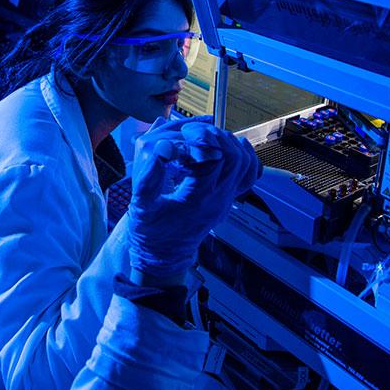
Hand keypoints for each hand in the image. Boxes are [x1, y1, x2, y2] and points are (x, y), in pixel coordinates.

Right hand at [128, 118, 261, 276]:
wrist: (163, 255)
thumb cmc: (151, 235)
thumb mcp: (140, 208)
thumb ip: (147, 178)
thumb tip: (160, 148)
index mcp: (197, 199)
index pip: (214, 157)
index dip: (200, 139)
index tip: (182, 136)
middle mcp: (217, 199)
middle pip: (233, 155)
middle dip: (213, 136)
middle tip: (191, 134)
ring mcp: (226, 199)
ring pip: (244, 161)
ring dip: (226, 142)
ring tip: (203, 139)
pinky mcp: (227, 198)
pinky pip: (249, 174)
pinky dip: (242, 155)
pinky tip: (226, 147)